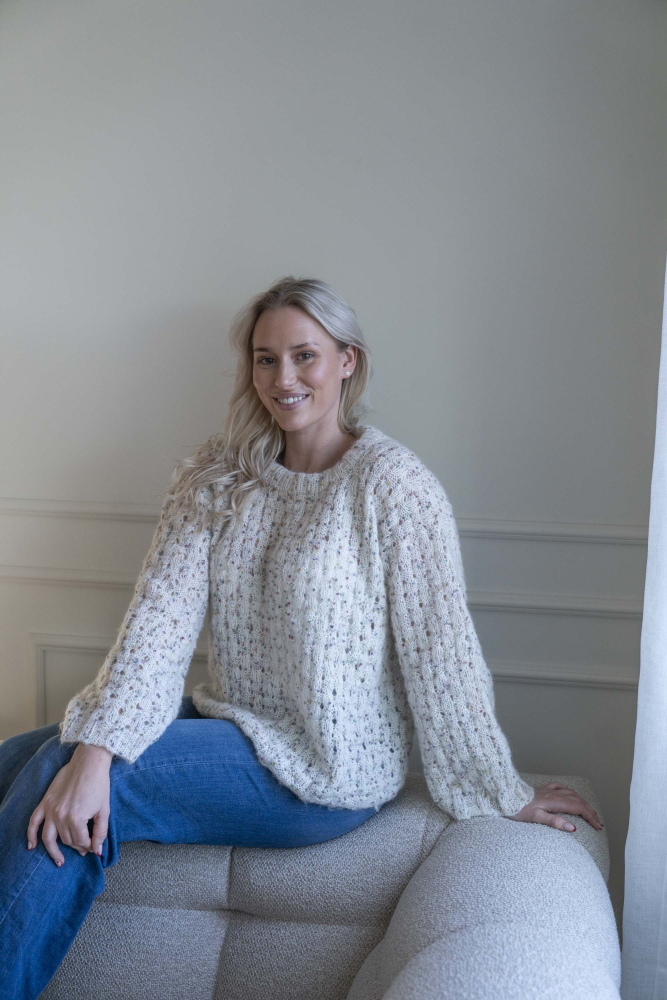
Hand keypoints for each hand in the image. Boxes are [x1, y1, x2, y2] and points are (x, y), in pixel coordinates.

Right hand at [27, 742, 112, 865]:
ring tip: (59, 861)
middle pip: (67, 840)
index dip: (89, 846)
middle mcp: (61, 816)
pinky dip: (31, 835)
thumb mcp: (104, 810)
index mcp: (77, 819)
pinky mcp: (45, 802)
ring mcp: (51, 809)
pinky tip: (31, 846)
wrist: (89, 762)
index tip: (93, 847)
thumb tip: (97, 850)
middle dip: (77, 846)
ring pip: (50, 837)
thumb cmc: (99, 784)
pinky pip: (34, 822)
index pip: (81, 841)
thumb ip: (100, 832)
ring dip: (54, 851)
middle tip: (84, 849)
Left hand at [510, 781, 603, 831]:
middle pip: (578, 800)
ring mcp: (548, 790)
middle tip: (599, 823)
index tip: (598, 827)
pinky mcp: (542, 788)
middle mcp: (554, 794)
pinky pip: (561, 787)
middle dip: (591, 812)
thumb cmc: (519, 809)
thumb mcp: (536, 818)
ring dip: (583, 802)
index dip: (590, 817)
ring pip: (572, 793)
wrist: (506, 795)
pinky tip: (570, 794)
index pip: (579, 808)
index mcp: (555, 801)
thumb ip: (555, 822)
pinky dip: (570, 792)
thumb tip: (573, 828)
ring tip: (590, 811)